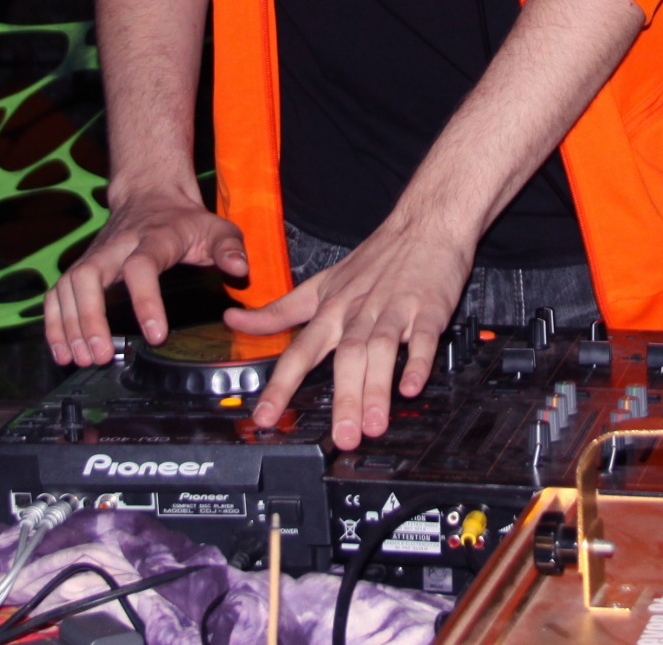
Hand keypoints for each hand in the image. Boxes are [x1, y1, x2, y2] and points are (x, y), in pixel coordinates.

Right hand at [44, 194, 247, 366]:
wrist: (149, 194)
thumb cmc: (183, 219)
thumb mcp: (215, 227)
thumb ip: (229, 248)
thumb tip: (239, 270)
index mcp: (152, 239)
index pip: (142, 267)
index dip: (146, 301)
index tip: (156, 335)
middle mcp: (115, 246)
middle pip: (89, 275)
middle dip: (90, 318)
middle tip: (101, 355)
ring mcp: (94, 255)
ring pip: (67, 285)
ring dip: (69, 325)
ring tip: (80, 359)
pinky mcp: (80, 267)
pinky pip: (57, 293)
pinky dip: (54, 322)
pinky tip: (62, 351)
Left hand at [226, 222, 471, 448]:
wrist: (425, 225)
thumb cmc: (375, 259)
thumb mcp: (320, 284)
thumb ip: (278, 311)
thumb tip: (234, 320)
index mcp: (332, 309)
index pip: (300, 351)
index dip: (281, 385)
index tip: (266, 417)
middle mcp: (359, 311)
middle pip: (346, 357)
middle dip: (343, 399)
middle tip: (341, 436)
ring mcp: (394, 310)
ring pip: (380, 350)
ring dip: (376, 389)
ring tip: (373, 425)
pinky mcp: (428, 309)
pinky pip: (422, 338)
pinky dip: (416, 362)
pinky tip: (412, 387)